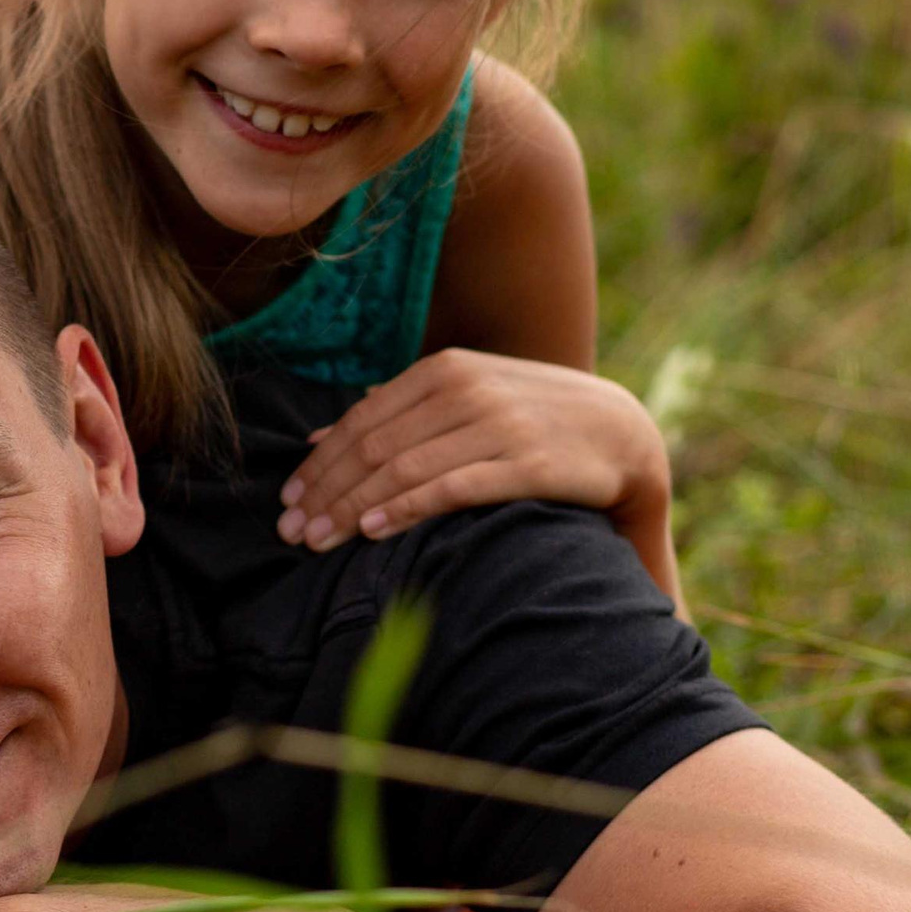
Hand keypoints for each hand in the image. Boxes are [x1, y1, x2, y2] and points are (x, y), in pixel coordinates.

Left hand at [278, 352, 672, 573]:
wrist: (623, 433)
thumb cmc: (532, 418)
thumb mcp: (465, 398)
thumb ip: (397, 411)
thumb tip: (320, 436)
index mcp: (444, 370)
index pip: (361, 422)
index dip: (319, 465)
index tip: (287, 503)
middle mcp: (466, 390)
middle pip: (373, 447)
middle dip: (326, 493)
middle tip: (291, 534)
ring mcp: (497, 424)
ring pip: (402, 468)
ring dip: (352, 508)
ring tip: (319, 542)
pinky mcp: (526, 462)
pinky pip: (452, 487)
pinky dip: (405, 508)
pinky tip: (374, 529)